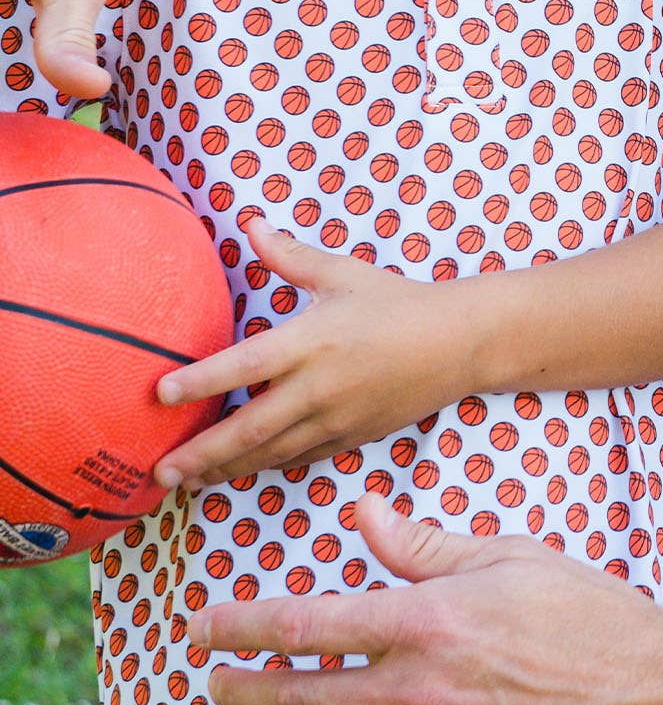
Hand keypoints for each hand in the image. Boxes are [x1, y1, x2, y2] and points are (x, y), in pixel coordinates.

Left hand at [155, 216, 471, 487]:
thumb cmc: (398, 301)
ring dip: (228, 469)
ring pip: (272, 453)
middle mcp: (320, 386)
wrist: (460, 343)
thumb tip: (251, 224)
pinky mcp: (353, 437)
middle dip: (203, 452)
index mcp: (312, 340)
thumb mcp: (343, 273)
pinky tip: (242, 471)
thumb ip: (290, 256)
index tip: (160, 394)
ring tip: (189, 480)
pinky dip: (269, 467)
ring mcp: (337, 418)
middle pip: (250, 427)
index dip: (201, 381)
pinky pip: (302, 458)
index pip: (245, 366)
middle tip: (161, 470)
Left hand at [195, 490, 662, 704]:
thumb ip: (424, 545)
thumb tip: (362, 512)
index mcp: (431, 621)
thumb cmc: (595, 619)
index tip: (205, 627)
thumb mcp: (511, 558)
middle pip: (300, 698)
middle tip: (214, 683)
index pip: (305, 626)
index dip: (242, 627)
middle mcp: (423, 693)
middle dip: (243, 690)